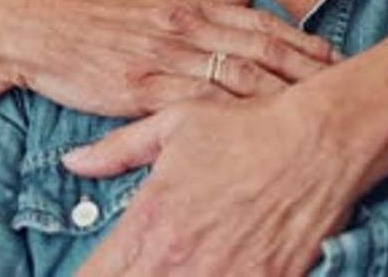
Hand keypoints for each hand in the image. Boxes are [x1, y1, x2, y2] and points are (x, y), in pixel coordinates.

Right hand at [0, 0, 335, 115]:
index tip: (325, 51)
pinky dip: (231, 114)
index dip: (294, 37)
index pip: (253, 21)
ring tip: (311, 106)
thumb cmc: (85, 6)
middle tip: (335, 81)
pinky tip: (255, 125)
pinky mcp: (139, 89)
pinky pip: (195, 104)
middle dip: (301, 66)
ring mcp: (162, 58)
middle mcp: (181, 27)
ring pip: (235, 76)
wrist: (31, 22)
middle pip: (256, 49)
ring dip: (278, 92)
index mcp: (183, 2)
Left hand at [63, 88, 358, 276]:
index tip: (91, 272)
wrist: (315, 141)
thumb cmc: (242, 128)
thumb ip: (116, 150)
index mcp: (151, 223)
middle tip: (136, 264)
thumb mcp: (173, 125)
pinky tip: (211, 269)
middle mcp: (180, 262)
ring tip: (174, 264)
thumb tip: (72, 162)